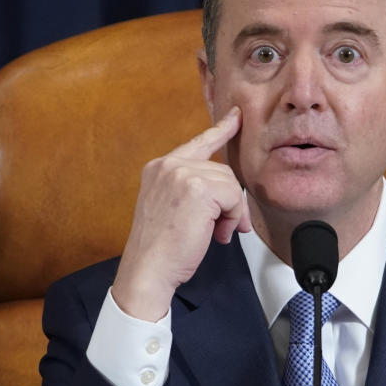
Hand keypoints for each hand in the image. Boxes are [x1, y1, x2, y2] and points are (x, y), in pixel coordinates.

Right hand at [111, 106, 250, 320]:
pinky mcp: (196, 187)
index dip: (221, 129)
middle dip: (230, 202)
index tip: (237, 116)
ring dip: (232, 213)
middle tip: (225, 229)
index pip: (198, 142)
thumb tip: (230, 193)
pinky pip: (233, 196)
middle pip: (222, 170)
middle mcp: (167, 164)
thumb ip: (193, 190)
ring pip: (230, 184)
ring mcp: (180, 173)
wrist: (148, 269)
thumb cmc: (162, 249)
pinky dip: (233, 217)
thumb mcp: (173, 208)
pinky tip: (218, 234)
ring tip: (218, 233)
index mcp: (159, 167)